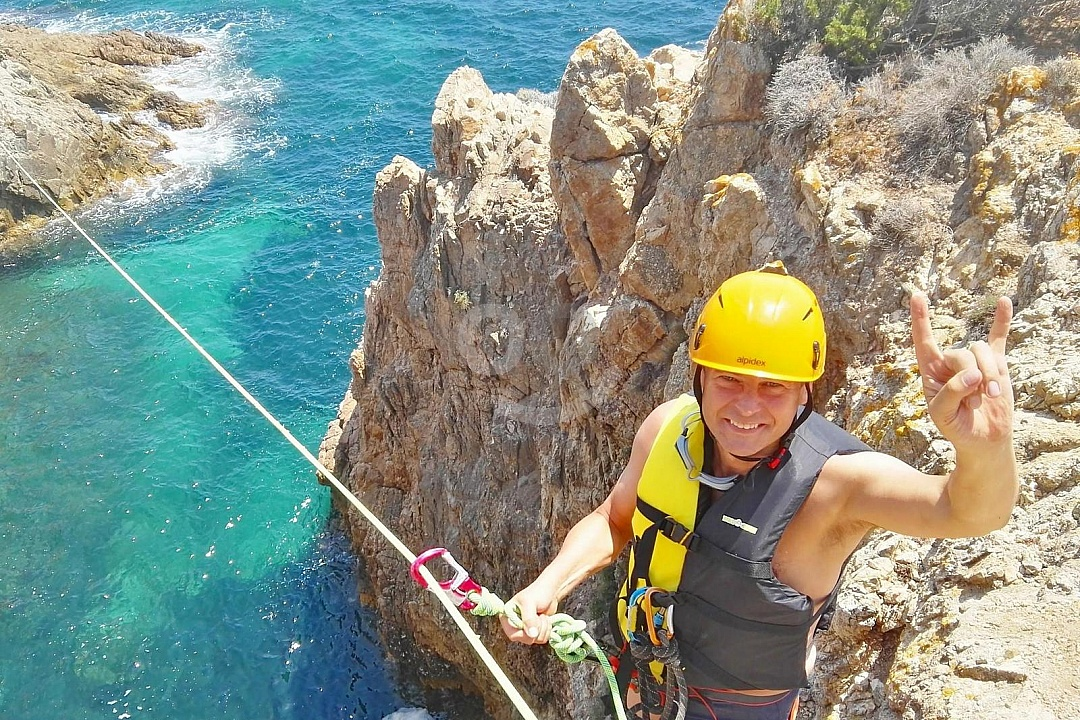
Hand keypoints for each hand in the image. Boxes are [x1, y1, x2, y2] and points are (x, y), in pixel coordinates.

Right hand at [500, 581, 558, 644]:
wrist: (550, 592)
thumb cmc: (537, 593)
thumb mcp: (530, 603)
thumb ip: (529, 619)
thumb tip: (532, 635)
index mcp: (507, 617)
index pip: (513, 634)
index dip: (525, 632)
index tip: (534, 620)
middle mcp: (514, 626)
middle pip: (526, 639)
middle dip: (537, 627)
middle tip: (539, 615)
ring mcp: (526, 630)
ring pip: (536, 640)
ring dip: (544, 627)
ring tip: (542, 615)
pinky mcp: (535, 632)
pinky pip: (542, 639)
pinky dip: (547, 630)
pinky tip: (545, 620)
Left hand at [910, 292, 1013, 448]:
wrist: (982, 439)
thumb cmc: (956, 426)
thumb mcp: (943, 415)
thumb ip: (952, 393)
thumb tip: (973, 374)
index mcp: (930, 371)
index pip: (923, 341)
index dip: (920, 319)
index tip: (917, 295)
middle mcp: (950, 362)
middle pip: (962, 352)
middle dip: (972, 376)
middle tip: (976, 401)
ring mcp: (974, 361)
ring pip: (981, 350)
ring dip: (990, 375)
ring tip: (989, 396)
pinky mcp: (995, 363)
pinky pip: (998, 337)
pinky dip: (1002, 320)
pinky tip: (1005, 301)